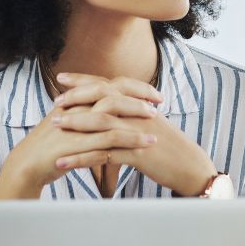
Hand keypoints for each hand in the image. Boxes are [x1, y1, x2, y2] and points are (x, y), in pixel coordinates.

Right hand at [0, 76, 159, 198]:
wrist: (26, 166)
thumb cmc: (50, 148)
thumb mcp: (69, 125)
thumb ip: (86, 115)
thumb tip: (108, 110)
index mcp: (76, 102)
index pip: (109, 85)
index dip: (133, 87)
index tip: (153, 92)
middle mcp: (76, 109)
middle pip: (112, 94)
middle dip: (139, 95)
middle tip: (160, 100)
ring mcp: (75, 126)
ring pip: (111, 116)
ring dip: (137, 118)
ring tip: (158, 122)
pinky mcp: (76, 146)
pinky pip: (107, 141)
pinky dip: (129, 141)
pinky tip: (145, 145)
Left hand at [52, 72, 217, 196]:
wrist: (191, 166)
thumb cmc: (170, 147)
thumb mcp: (151, 124)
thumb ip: (132, 113)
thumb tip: (110, 108)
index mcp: (140, 104)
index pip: (108, 84)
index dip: (84, 80)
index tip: (62, 78)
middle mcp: (138, 113)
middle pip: (103, 96)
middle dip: (76, 97)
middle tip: (55, 101)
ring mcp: (137, 133)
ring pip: (101, 122)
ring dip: (75, 123)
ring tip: (53, 126)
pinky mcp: (136, 155)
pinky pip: (103, 155)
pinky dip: (80, 159)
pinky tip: (62, 163)